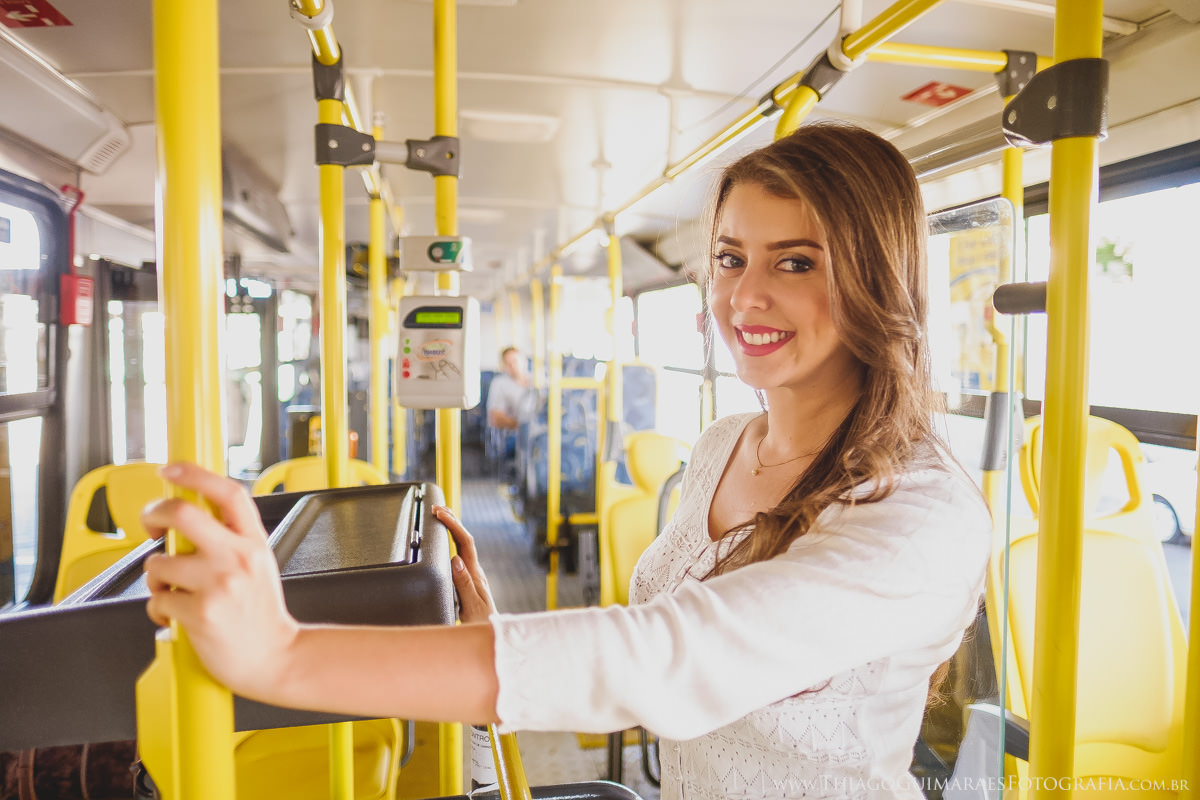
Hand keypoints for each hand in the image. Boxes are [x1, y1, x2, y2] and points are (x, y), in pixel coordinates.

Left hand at [142, 462, 298, 697]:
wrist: (274, 658)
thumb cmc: (261, 615)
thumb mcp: (259, 564)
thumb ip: (232, 538)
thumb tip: (190, 515)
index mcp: (254, 542)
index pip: (227, 493)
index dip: (194, 474)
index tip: (171, 470)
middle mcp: (237, 558)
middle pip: (183, 514)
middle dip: (155, 514)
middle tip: (152, 525)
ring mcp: (219, 585)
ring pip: (159, 563)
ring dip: (156, 578)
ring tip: (174, 591)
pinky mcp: (200, 612)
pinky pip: (157, 600)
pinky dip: (159, 609)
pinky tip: (178, 616)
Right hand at [434, 506, 496, 622]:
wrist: (490, 636)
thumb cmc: (481, 624)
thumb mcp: (471, 607)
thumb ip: (464, 584)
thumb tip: (456, 560)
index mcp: (475, 574)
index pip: (465, 542)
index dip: (453, 525)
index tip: (440, 513)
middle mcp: (475, 572)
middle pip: (464, 539)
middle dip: (452, 520)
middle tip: (437, 508)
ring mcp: (473, 575)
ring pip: (463, 546)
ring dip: (452, 528)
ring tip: (441, 515)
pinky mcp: (469, 581)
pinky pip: (460, 555)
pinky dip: (452, 542)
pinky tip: (446, 541)